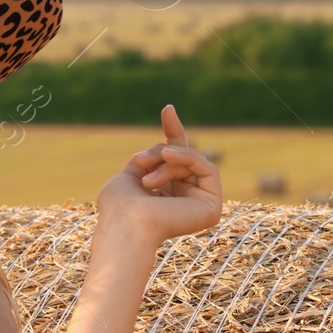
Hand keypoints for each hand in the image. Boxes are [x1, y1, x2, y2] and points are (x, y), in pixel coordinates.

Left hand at [95, 104, 222, 246]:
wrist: (125, 223)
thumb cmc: (119, 205)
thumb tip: (163, 147)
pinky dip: (187, 158)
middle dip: (161, 152)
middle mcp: (184, 200)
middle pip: (182, 157)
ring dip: (167, 160)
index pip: (175, 160)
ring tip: (146, 176)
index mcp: (164, 196)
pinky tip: (167, 158)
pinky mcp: (212, 207)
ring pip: (192, 162)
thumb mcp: (129, 176)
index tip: (167, 108)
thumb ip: (150, 162)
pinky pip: (207, 168)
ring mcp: (200, 204)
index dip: (173, 132)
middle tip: (138, 160)